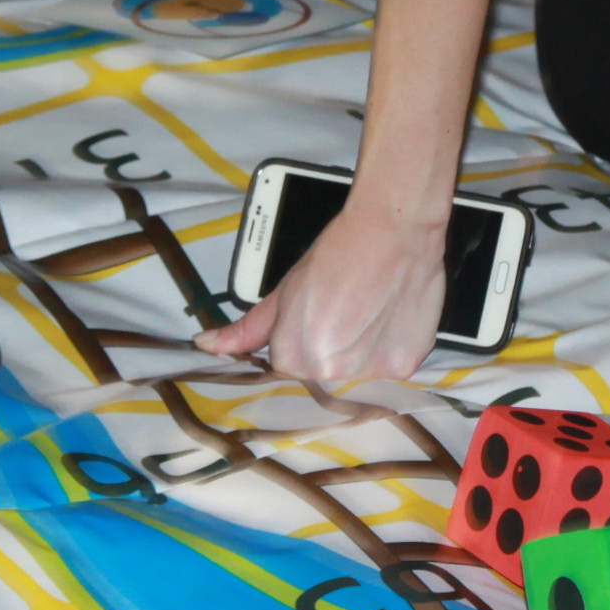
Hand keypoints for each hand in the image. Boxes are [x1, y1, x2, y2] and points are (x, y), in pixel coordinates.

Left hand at [197, 197, 443, 389]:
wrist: (391, 231)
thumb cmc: (336, 254)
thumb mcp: (284, 292)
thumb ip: (247, 329)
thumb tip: (205, 345)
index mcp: (293, 356)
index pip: (289, 370)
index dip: (300, 344)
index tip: (315, 324)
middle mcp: (330, 372)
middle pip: (323, 378)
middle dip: (329, 353)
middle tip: (344, 315)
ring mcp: (369, 372)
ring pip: (356, 377)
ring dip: (359, 356)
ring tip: (368, 316)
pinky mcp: (404, 366)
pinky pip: (388, 372)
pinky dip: (387, 351)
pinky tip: (387, 321)